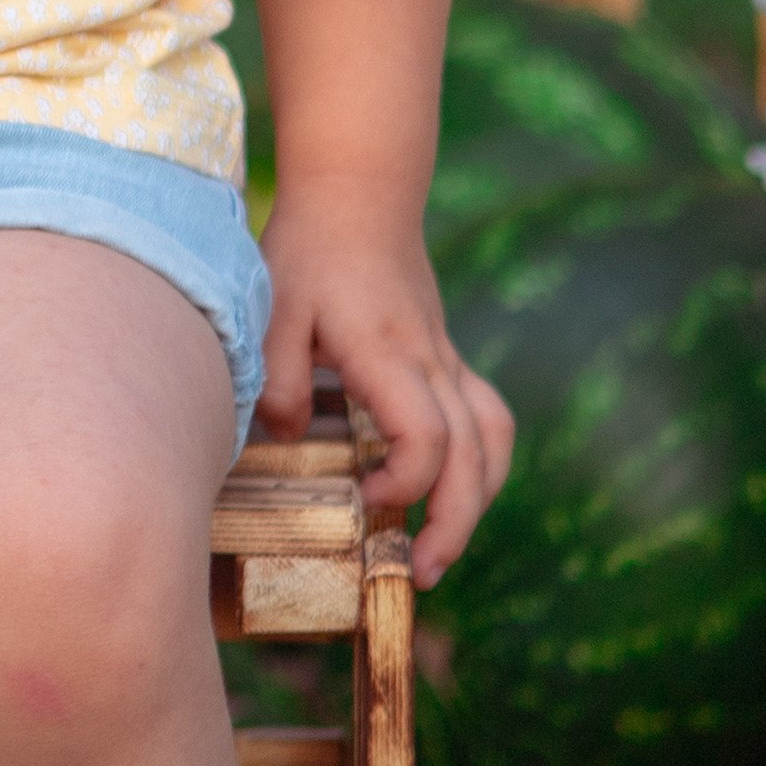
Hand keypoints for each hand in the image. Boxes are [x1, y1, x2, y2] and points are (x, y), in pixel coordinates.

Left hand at [256, 186, 513, 587]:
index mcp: (387, 352)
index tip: (363, 499)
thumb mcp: (272, 304)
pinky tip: (451, 490)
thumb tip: (288, 436)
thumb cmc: (310, 248)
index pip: (427, 437)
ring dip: (479, 499)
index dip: (405, 484)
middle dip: (455, 524)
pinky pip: (488, 419)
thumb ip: (276, 373)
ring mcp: (447, 358)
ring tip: (442, 545)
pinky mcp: (448, 356)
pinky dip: (481, 464)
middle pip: (474, 457)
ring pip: (493, 440)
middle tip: (418, 574)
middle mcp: (430, 361)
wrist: (357, 191)